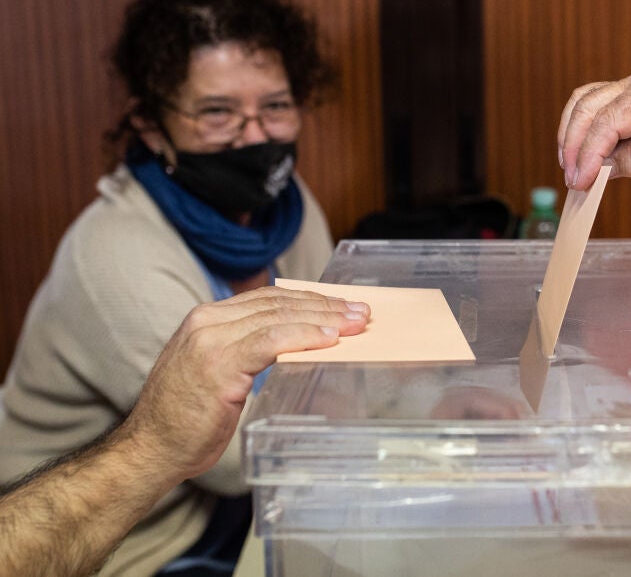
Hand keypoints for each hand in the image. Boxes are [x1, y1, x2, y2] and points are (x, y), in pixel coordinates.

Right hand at [117, 286, 369, 481]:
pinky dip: (305, 336)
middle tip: (362, 312)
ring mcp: (211, 341)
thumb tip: (297, 344)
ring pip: (279, 318)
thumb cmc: (186, 419)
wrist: (149, 450)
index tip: (342, 306)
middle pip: (278, 304)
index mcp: (205, 319)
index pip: (268, 299)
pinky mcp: (219, 365)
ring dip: (324, 318)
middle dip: (325, 306)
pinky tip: (331, 338)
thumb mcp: (218, 372)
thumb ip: (247, 351)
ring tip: (356, 323)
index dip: (310, 300)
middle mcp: (206, 322)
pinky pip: (271, 342)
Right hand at [557, 67, 630, 190]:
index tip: (581, 182)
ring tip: (572, 169)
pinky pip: (595, 105)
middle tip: (573, 181)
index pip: (609, 120)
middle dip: (573, 145)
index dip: (589, 153)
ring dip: (572, 135)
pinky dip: (582, 128)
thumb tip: (601, 169)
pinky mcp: (629, 96)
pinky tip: (581, 153)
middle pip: (588, 107)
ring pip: (584, 102)